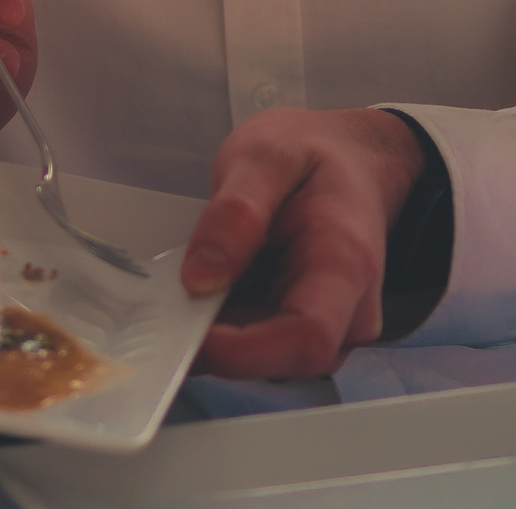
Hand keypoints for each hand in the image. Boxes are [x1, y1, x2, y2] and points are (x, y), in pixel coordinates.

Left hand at [182, 107, 427, 378]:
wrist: (354, 160)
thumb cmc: (317, 156)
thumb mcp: (265, 156)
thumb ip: (235, 213)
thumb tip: (200, 278)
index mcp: (345, 264)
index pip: (306, 337)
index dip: (243, 351)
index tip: (185, 332)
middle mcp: (348, 310)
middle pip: (281, 359)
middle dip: (217, 342)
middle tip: (161, 305)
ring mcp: (330, 325)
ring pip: (265, 358)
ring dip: (217, 333)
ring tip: (182, 285)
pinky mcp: (302, 326)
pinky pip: (259, 342)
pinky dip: (223, 324)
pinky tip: (203, 289)